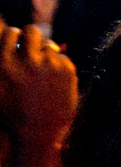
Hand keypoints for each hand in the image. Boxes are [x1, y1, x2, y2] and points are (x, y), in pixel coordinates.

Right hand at [0, 24, 76, 147]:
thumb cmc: (11, 116)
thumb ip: (2, 65)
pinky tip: (54, 81)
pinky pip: (64, 59)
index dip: (15, 36)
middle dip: (32, 37)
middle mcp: (27, 60)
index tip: (19, 43)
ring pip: (50, 46)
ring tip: (44, 71)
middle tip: (33, 48)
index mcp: (4, 62)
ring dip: (46, 55)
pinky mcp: (68, 73)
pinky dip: (60, 66)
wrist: (38, 135)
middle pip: (33, 31)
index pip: (11, 33)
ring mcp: (50, 66)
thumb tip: (9, 50)